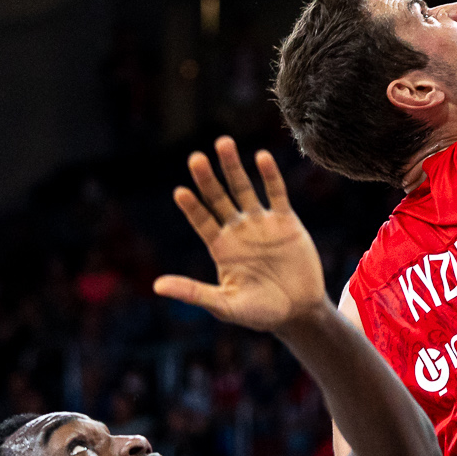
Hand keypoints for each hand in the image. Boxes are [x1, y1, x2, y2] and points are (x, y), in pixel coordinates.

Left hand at [159, 138, 327, 333]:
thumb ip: (194, 292)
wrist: (299, 312)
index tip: (180, 192)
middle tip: (195, 157)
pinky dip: (270, 176)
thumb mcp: (225, 305)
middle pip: (219, 197)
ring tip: (223, 142)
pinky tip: (261, 157)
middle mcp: (238, 230)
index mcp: (221, 248)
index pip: (201, 221)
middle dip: (208, 178)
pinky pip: (276, 193)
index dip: (191, 207)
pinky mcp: (286, 221)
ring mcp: (261, 223)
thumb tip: (157, 286)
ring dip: (234, 167)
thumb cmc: (259, 313)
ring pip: (244, 188)